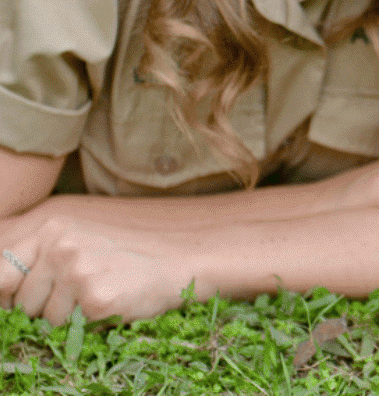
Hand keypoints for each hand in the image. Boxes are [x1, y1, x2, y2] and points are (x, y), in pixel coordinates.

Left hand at [0, 207, 191, 324]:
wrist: (181, 259)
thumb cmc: (130, 252)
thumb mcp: (83, 238)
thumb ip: (43, 255)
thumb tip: (4, 289)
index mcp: (55, 228)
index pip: (1, 273)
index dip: (10, 293)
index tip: (26, 298)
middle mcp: (61, 246)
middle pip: (22, 301)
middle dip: (44, 307)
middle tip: (81, 293)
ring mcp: (77, 272)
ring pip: (45, 320)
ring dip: (68, 318)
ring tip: (101, 294)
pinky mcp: (94, 299)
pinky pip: (70, 331)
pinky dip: (88, 324)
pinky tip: (112, 303)